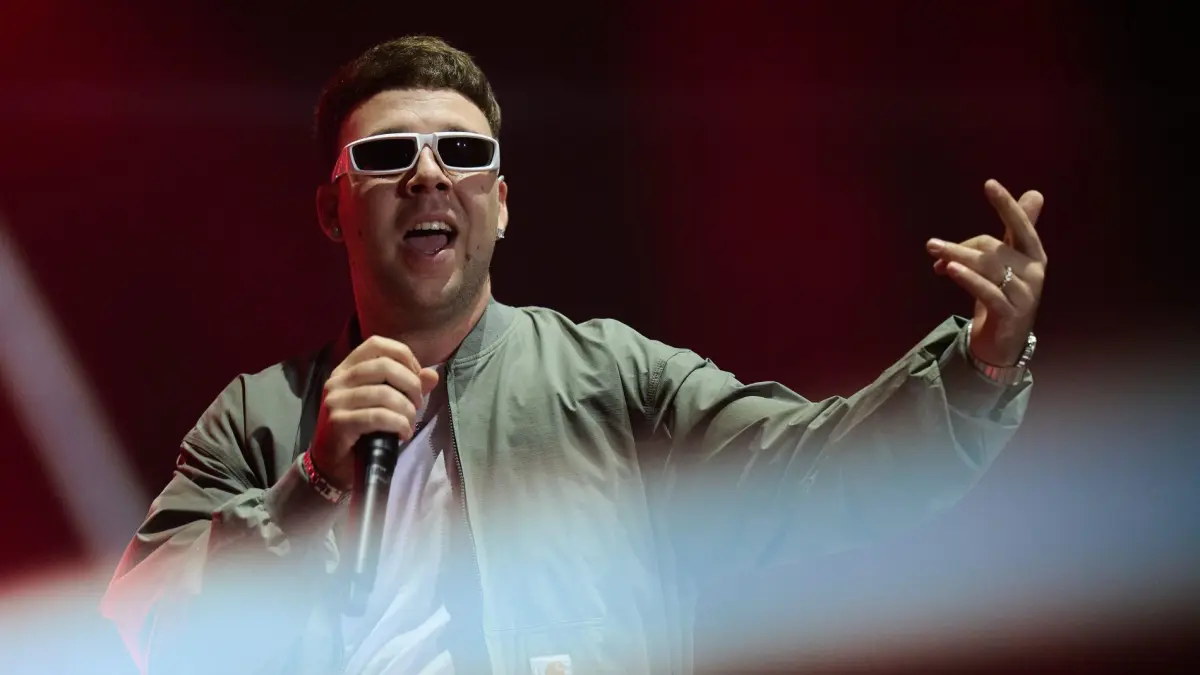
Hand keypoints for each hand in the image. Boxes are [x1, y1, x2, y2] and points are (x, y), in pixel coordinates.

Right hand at [309, 336, 439, 489]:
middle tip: (417, 405)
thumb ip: (407, 386)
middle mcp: (337, 380)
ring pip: (384, 393)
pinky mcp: (338, 422)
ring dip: (407, 410)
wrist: (333, 465)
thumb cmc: (361, 431)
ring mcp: (335, 400)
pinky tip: (403, 434)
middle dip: (411, 385)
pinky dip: (398, 424)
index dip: (404, 356)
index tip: (416, 378)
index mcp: (347, 368)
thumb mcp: (386, 404)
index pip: (377, 344)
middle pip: (385, 366)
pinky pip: (378, 416)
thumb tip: (432, 375)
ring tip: (409, 423)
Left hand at [926, 179, 1047, 365]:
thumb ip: (1014, 232)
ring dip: (958, 259)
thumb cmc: (1004, 295)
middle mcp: (1034, 273)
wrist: (1004, 342)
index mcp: (1035, 255)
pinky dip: (968, 279)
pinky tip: (949, 271)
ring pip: (988, 268)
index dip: (1006, 205)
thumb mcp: (1010, 262)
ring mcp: (1025, 295)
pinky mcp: (1011, 314)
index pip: (1021, 225)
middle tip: (932, 246)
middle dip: (961, 246)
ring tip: (935, 255)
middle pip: (993, 249)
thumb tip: (1035, 193)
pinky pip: (987, 292)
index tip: (989, 184)